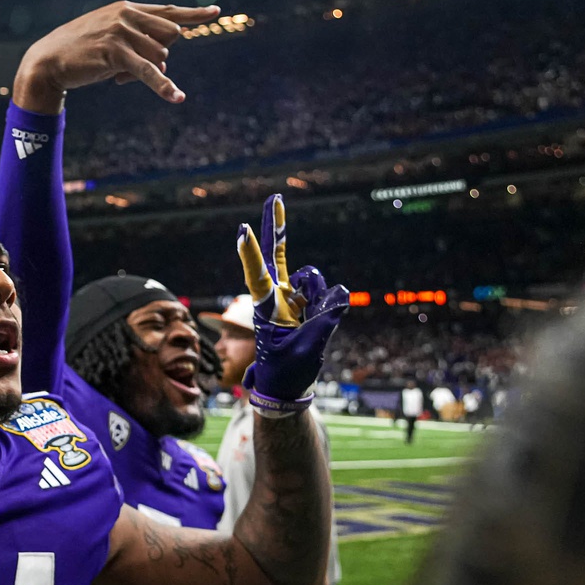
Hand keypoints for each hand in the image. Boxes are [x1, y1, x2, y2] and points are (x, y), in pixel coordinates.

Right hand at [12, 1, 220, 112]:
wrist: (48, 61)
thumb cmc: (80, 53)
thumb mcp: (111, 42)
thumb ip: (138, 45)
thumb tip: (164, 64)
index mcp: (127, 8)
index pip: (168, 11)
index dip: (193, 14)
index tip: (215, 12)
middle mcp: (127, 15)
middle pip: (170, 36)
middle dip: (161, 55)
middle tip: (132, 65)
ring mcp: (122, 32)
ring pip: (160, 55)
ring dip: (146, 71)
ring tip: (117, 73)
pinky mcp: (116, 53)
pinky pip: (149, 71)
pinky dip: (164, 86)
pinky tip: (177, 97)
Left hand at [236, 195, 348, 415]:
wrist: (286, 387)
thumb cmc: (287, 371)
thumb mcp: (306, 350)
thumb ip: (325, 320)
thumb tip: (342, 292)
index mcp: (266, 310)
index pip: (257, 277)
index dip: (251, 254)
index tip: (241, 230)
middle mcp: (275, 298)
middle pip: (275, 256)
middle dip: (275, 228)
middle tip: (275, 197)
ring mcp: (290, 299)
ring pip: (312, 278)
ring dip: (318, 294)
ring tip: (310, 321)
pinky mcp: (304, 304)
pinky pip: (325, 292)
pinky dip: (329, 303)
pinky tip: (320, 318)